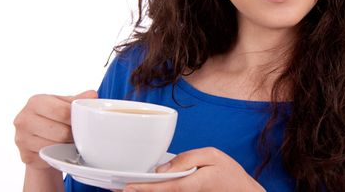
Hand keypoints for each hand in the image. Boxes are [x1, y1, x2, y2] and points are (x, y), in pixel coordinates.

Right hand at [14, 90, 97, 169]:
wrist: (37, 137)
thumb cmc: (53, 117)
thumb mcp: (64, 104)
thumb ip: (78, 99)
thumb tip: (93, 95)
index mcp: (36, 101)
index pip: (63, 112)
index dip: (77, 119)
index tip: (84, 122)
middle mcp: (24, 119)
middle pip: (61, 131)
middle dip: (74, 134)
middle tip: (79, 133)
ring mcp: (22, 138)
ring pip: (56, 145)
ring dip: (68, 145)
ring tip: (71, 140)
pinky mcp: (25, 155)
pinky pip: (49, 157)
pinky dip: (58, 155)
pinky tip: (61, 149)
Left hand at [122, 147, 264, 191]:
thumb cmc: (229, 174)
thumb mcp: (212, 157)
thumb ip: (187, 158)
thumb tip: (163, 167)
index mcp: (189, 184)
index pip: (159, 188)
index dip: (141, 188)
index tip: (124, 187)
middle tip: (114, 188)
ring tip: (123, 188)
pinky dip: (154, 191)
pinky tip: (143, 188)